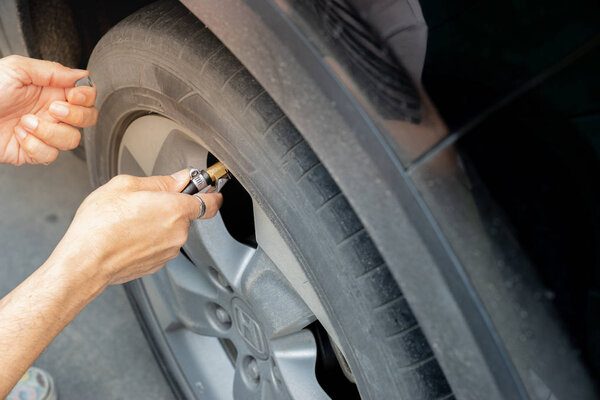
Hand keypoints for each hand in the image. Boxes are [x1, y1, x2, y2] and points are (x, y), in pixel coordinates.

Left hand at [0, 55, 97, 164]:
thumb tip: (80, 74)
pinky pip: (50, 155)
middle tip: (53, 109)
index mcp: (50, 90)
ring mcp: (44, 133)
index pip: (86, 95)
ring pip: (71, 140)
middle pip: (87, 119)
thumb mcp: (16, 69)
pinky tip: (19, 135)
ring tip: (26, 122)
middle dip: (75, 116)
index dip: (86, 97)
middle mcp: (51, 112)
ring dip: (49, 132)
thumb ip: (51, 70)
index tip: (74, 95)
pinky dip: (34, 146)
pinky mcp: (33, 152)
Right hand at [50, 170, 222, 285]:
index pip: (210, 202)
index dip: (213, 195)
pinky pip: (159, 246)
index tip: (214, 191)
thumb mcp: (127, 186)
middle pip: (184, 215)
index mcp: (176, 209)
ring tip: (129, 221)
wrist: (86, 261)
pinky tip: (127, 236)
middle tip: (143, 203)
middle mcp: (178, 233)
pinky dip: (148, 240)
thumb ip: (160, 181)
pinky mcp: (157, 264)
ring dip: (157, 224)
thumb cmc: (101, 224)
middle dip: (169, 207)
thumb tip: (180, 178)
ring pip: (170, 231)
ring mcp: (168, 251)